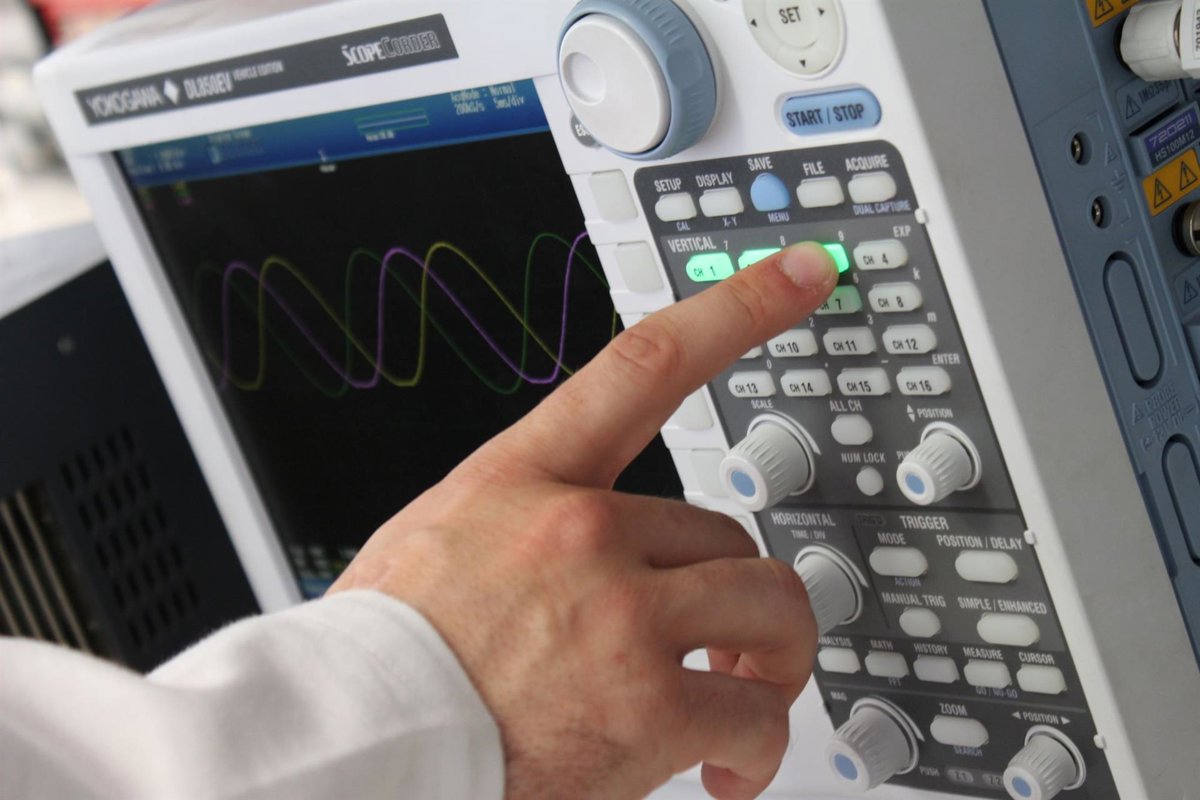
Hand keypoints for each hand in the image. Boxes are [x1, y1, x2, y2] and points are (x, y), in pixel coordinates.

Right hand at [329, 243, 837, 798]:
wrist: (349, 746)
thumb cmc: (385, 655)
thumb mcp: (438, 545)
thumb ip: (519, 528)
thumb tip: (566, 549)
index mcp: (526, 481)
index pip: (646, 365)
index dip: (738, 307)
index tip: (799, 271)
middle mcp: (581, 532)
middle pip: (724, 530)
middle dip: (735, 596)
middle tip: (728, 649)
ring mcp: (618, 615)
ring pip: (766, 606)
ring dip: (773, 658)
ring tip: (746, 697)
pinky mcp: (645, 706)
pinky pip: (753, 714)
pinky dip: (758, 746)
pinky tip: (726, 768)